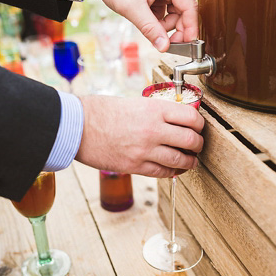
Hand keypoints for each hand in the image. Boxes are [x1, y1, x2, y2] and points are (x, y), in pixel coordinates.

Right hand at [76, 96, 203, 177]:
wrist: (75, 126)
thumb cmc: (100, 111)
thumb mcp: (134, 103)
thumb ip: (156, 112)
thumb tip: (176, 119)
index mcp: (154, 110)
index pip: (192, 118)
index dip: (200, 124)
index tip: (198, 127)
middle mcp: (153, 130)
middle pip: (192, 141)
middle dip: (199, 144)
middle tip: (197, 145)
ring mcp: (146, 150)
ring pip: (182, 160)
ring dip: (190, 161)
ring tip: (190, 160)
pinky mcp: (136, 166)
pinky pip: (165, 173)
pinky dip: (174, 172)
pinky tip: (175, 169)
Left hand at [93, 0, 197, 51]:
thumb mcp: (132, 7)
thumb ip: (150, 28)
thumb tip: (164, 47)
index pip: (189, 6)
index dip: (191, 27)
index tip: (189, 45)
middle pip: (184, 12)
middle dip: (176, 29)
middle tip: (168, 44)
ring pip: (174, 15)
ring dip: (165, 27)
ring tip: (151, 29)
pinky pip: (165, 13)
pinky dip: (158, 22)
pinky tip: (148, 23)